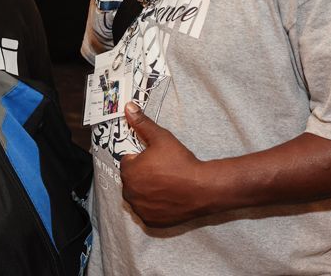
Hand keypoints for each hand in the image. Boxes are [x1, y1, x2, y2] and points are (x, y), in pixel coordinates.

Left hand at [120, 102, 207, 227]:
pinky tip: (167, 198)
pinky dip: (154, 206)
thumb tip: (128, 107)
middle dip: (143, 175)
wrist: (202, 188)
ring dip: (147, 191)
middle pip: (132, 180)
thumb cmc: (181, 162)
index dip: (142, 159)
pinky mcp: (150, 221)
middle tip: (163, 171)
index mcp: (128, 172)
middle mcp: (129, 193)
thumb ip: (142, 123)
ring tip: (166, 184)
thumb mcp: (161, 137)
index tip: (156, 159)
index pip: (128, 162)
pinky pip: (147, 211)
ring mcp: (139, 209)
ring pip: (139, 196)